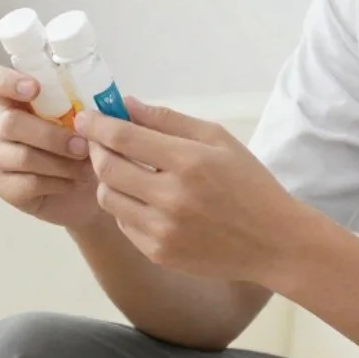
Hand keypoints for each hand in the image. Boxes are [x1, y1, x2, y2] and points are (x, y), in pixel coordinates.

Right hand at [0, 65, 102, 228]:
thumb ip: (86, 103)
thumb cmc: (83, 144)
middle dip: (52, 135)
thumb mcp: (88, 120)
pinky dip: (57, 183)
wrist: (86, 189)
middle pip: (10, 122)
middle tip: (82, 146)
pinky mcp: (3, 186)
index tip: (34, 89)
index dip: (6, 81)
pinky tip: (72, 182)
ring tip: (85, 167)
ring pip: (22, 156)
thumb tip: (103, 100)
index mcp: (14, 99)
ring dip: (60, 163)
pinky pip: (26, 183)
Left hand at [75, 97, 308, 280]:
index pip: (124, 138)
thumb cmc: (248, 183)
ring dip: (107, 179)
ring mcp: (162, 230)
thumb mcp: (217, 139)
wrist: (273, 241)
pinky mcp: (159, 252)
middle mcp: (172, 198)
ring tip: (123, 169)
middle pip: (108, 168)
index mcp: (189, 162)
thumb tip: (125, 104)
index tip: (85, 116)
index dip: (97, 124)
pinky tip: (142, 198)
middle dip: (96, 149)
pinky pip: (122, 223)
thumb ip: (168, 120)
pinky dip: (124, 206)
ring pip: (108, 198)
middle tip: (98, 140)